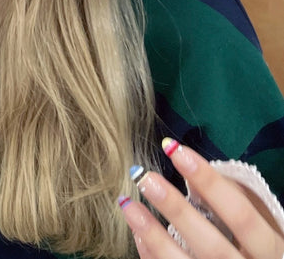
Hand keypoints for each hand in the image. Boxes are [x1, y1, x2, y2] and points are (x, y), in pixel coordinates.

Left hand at [119, 139, 283, 258]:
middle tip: (146, 177)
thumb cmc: (261, 250)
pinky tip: (138, 233)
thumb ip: (241, 201)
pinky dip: (152, 255)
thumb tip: (201, 169)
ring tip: (127, 204)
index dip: (208, 181)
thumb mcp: (265, 228)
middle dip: (175, 209)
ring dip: (152, 234)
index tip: (174, 149)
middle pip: (210, 243)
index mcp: (270, 250)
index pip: (240, 214)